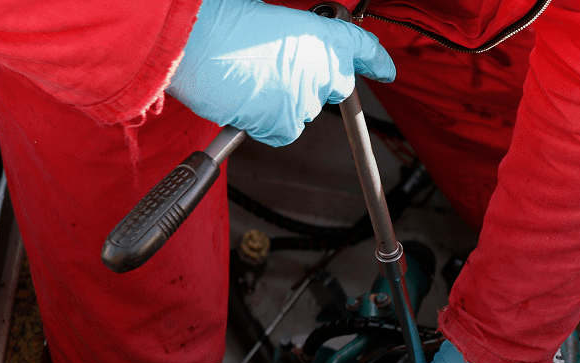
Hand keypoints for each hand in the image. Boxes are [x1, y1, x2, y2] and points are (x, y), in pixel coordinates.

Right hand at [166, 0, 394, 145]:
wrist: (193, 42)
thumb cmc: (222, 20)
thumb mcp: (269, 15)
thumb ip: (295, 38)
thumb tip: (295, 52)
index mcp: (321, 35)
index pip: (361, 50)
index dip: (375, 61)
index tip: (385, 70)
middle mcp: (320, 69)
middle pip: (333, 87)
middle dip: (316, 82)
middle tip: (283, 72)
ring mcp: (304, 100)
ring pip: (304, 110)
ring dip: (284, 101)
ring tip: (251, 81)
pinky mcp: (283, 124)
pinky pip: (283, 130)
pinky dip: (268, 122)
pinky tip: (246, 102)